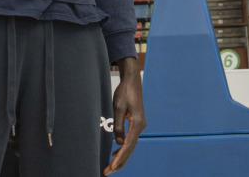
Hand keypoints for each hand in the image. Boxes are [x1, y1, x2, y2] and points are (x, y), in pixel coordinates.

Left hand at [104, 57, 144, 174]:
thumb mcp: (118, 108)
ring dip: (121, 157)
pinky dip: (123, 148)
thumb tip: (118, 142)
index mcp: (137, 124)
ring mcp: (139, 126)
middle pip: (130, 149)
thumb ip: (118, 126)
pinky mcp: (136, 123)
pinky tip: (115, 153)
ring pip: (130, 146)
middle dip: (119, 162)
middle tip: (107, 172)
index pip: (128, 146)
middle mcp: (140, 127)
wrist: (132, 81)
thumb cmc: (124, 92)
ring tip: (111, 167)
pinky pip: (130, 140)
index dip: (119, 158)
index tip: (111, 167)